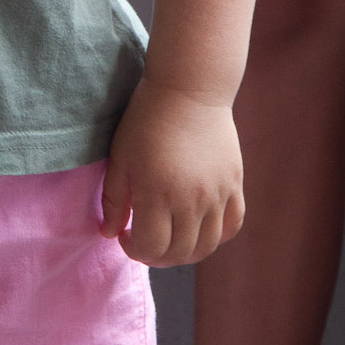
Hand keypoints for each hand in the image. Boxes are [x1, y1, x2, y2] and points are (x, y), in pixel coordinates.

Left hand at [101, 77, 243, 266]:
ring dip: (186, 252)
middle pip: (179, 253)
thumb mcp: (120, 157)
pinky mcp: (235, 185)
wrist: (189, 89)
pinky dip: (216, 236)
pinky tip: (199, 227)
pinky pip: (231, 226)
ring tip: (171, 237)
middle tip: (145, 240)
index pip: (151, 248)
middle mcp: (192, 201)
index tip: (125, 235)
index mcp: (157, 194)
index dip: (134, 250)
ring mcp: (217, 195)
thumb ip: (113, 199)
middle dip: (157, 255)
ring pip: (207, 246)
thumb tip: (109, 233)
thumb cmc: (146, 120)